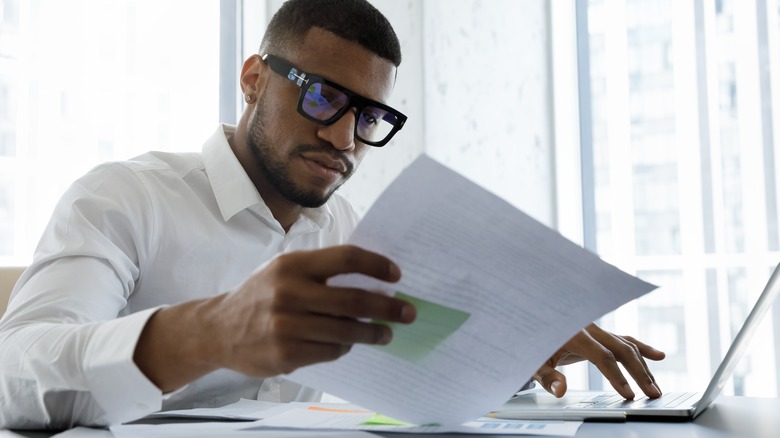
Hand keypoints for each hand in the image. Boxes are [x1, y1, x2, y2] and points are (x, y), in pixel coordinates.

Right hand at [209, 245, 415, 376]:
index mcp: (292, 265)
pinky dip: (345, 348)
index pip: (346, 259)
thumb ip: (321, 273)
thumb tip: (373, 281)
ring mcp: (285, 325)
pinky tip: (348, 344)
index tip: (396, 275)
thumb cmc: (261, 296)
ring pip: (346, 331)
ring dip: (373, 332)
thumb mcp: (284, 271)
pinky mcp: (285, 354)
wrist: (218, 330)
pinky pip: (330, 351)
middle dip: (388, 307)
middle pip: (353, 299)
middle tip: (408, 312)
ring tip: (386, 333)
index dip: (376, 266)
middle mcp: (288, 293)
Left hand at [533, 323, 664, 399]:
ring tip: (655, 388)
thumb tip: (561, 391)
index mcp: (574, 333)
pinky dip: (641, 347)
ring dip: (643, 366)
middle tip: (653, 394)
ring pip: (626, 344)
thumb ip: (547, 377)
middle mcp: (588, 327)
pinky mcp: (599, 334)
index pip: (602, 356)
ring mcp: (596, 329)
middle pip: (621, 348)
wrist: (530, 322)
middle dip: (639, 372)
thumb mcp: (533, 362)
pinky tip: (659, 356)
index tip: (629, 394)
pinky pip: (623, 339)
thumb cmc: (531, 344)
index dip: (617, 376)